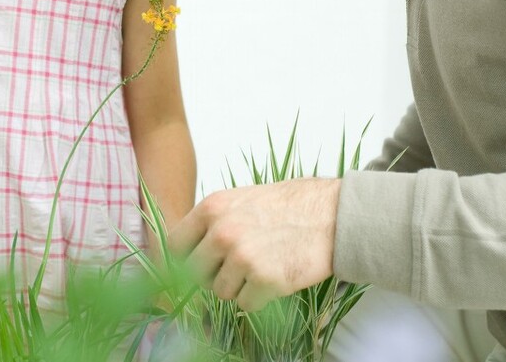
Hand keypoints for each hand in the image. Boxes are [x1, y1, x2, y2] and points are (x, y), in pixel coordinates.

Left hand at [168, 178, 340, 311]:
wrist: (331, 215)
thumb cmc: (287, 207)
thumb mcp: (239, 200)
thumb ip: (211, 223)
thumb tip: (184, 252)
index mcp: (212, 208)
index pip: (174, 246)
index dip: (184, 259)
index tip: (196, 265)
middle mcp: (222, 232)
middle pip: (194, 274)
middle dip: (212, 276)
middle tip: (236, 268)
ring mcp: (242, 257)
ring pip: (220, 292)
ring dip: (238, 287)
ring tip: (261, 266)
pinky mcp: (265, 280)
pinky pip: (246, 305)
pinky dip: (259, 298)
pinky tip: (275, 277)